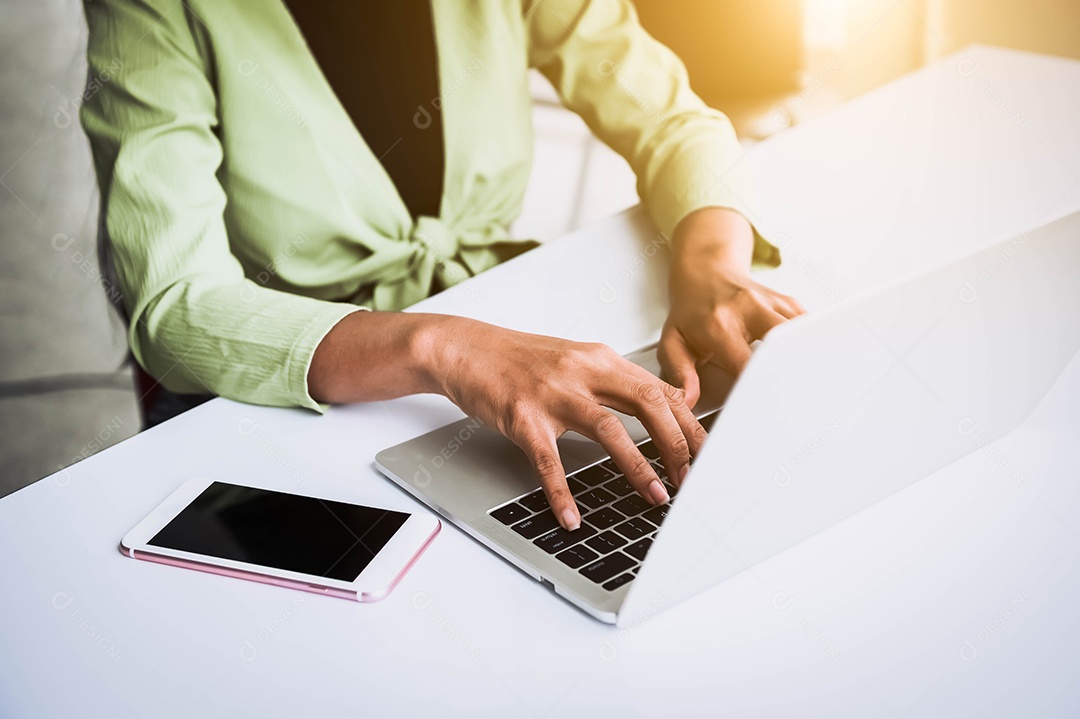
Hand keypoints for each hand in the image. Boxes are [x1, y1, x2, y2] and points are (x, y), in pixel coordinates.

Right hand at [427, 317, 707, 529]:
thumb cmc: (522, 361)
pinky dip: (561, 492)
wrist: (466, 349)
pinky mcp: (522, 416)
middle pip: (647, 404)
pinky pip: (547, 460)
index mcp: (600, 359)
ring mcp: (552, 393)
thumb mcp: (576, 360)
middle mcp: (582, 371)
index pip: (660, 391)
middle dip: (676, 444)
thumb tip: (662, 410)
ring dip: (638, 466)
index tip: (705, 455)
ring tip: (656, 497)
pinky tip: (571, 516)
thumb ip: (614, 382)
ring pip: (608, 429)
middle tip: (689, 479)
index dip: (689, 425)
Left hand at [659, 208, 805, 405]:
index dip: (757, 389)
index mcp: (720, 324)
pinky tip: (809, 361)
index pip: (746, 364)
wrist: (705, 273)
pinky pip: (808, 326)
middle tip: (796, 400)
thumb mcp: (672, 341)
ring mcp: (772, 302)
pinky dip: (811, 345)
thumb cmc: (689, 312)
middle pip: (784, 344)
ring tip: (809, 383)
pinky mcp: (788, 302)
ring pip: (803, 333)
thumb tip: (687, 399)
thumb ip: (679, 372)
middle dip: (792, 373)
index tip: (761, 407)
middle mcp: (749, 309)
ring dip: (806, 358)